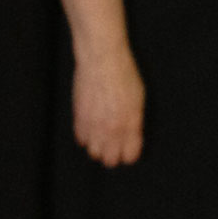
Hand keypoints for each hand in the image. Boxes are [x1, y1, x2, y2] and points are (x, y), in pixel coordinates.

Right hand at [71, 46, 144, 166]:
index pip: (130, 156)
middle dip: (113, 154)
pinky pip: (81, 139)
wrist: (102, 58)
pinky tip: (90, 124)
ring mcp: (94, 124)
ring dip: (97, 146)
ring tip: (101, 134)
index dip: (129, 153)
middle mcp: (112, 129)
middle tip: (113, 142)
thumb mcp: (139, 98)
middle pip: (110, 160)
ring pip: (93, 152)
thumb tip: (132, 137)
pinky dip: (85, 135)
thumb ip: (135, 122)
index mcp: (130, 124)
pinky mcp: (79, 117)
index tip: (128, 146)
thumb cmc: (124, 73)